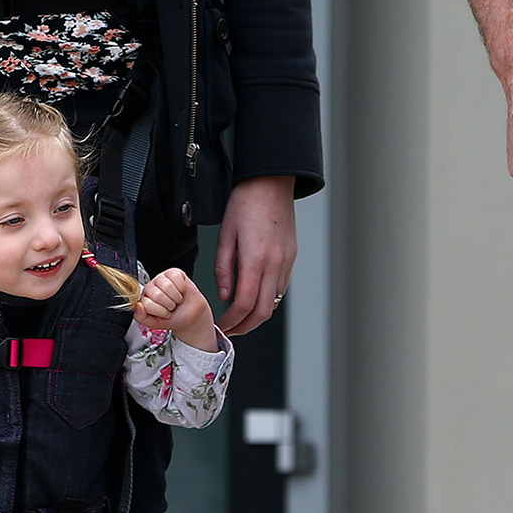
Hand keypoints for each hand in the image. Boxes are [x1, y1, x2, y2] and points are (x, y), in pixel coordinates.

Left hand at [135, 267, 219, 350]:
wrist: (191, 316)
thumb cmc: (173, 318)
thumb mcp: (155, 323)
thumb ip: (141, 318)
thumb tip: (138, 305)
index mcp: (144, 298)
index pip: (146, 303)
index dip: (159, 311)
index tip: (165, 314)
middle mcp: (151, 287)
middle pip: (157, 294)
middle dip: (168, 305)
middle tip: (171, 306)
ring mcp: (161, 278)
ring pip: (167, 286)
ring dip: (176, 297)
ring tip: (176, 300)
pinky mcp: (174, 273)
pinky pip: (176, 278)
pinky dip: (182, 288)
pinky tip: (181, 291)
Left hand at [214, 174, 294, 336]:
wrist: (271, 183)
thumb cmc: (245, 203)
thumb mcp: (225, 235)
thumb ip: (223, 268)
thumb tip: (224, 295)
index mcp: (256, 259)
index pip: (245, 304)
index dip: (232, 321)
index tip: (221, 325)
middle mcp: (275, 265)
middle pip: (263, 311)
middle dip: (246, 327)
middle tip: (231, 330)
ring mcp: (286, 262)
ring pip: (274, 302)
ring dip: (257, 315)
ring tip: (239, 317)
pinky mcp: (291, 258)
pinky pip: (280, 288)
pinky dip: (267, 299)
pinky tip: (254, 297)